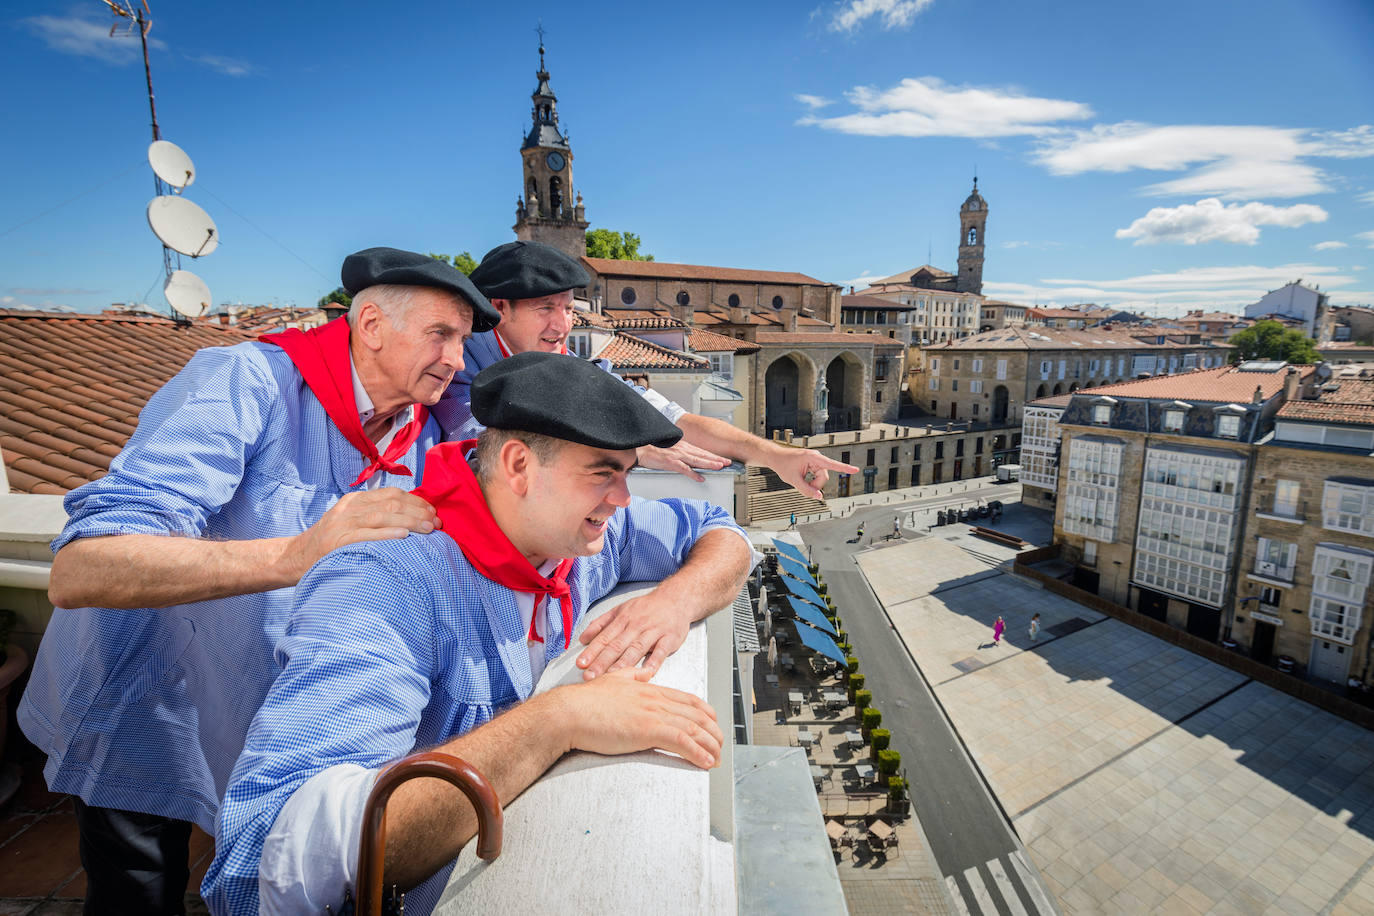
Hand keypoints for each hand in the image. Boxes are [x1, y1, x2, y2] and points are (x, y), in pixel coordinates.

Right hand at [282, 488, 437, 579]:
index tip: (434, 512)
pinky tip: (404, 536)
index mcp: (355, 500)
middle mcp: (350, 507)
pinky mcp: (337, 541)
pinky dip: (387, 534)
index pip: (392, 494)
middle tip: (438, 524)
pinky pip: (366, 535)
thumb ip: (375, 516)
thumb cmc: (329, 543)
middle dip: (419, 512)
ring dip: (410, 522)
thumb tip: (412, 519)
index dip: (416, 502)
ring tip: (429, 529)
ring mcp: (342, 523)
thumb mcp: (350, 521)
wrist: (294, 557)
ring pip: (383, 516)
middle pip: (391, 503)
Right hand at [554, 667, 722, 768]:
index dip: (706, 713)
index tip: (714, 725)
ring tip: (717, 759)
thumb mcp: (613, 679)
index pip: (688, 699)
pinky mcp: (647, 730)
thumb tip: (643, 673)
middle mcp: (656, 699)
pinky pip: (682, 742)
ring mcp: (653, 714)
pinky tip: (705, 762)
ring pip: (694, 728)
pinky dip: (698, 753)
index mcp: (650, 689)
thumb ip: (631, 676)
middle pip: (697, 714)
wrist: (570, 711)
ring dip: (710, 746)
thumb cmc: (586, 701)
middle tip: (720, 746)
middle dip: (713, 732)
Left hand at [577, 591, 691, 679]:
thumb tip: (582, 638)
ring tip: (612, 676)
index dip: (592, 651)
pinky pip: (661, 651)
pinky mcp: (669, 638)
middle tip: (590, 675)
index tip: (580, 664)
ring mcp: (653, 632)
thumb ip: (600, 624)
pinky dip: (654, 662)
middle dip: (602, 661)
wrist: (675, 599)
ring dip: (623, 663)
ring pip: (636, 648)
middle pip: (617, 645)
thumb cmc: (645, 608)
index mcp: (622, 619)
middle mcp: (636, 625)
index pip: (604, 637)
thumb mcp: (620, 610)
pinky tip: (647, 673)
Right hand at [635, 442, 730, 482]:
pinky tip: (700, 478)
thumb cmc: (654, 450)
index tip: (723, 459)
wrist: (641, 448)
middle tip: (728, 462)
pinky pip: (684, 469)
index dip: (713, 455)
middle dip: (716, 459)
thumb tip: (691, 460)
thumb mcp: (671, 450)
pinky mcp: (670, 462)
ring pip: (697, 460)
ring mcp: (677, 455)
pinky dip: (693, 473)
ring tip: (719, 467)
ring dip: (709, 463)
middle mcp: (682, 449)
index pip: (701, 451)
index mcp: (683, 446)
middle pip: (702, 455)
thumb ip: (682, 453)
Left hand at [769, 449, 858, 499]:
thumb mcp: (793, 480)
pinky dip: (810, 481)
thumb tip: (819, 497)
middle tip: (803, 487)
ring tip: (800, 481)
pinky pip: (817, 477)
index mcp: (813, 457)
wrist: (776, 457)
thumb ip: (806, 490)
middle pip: (824, 477)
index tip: (856, 470)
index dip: (845, 468)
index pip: (832, 464)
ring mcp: (816, 462)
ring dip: (812, 484)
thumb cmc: (783, 464)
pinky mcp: (813, 465)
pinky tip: (802, 478)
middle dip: (815, 485)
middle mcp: (817, 458)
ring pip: (821, 478)